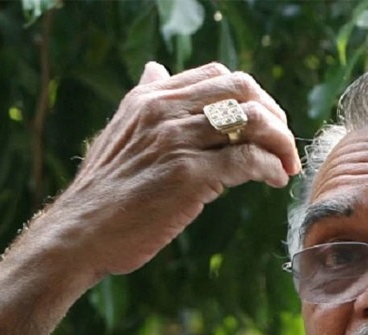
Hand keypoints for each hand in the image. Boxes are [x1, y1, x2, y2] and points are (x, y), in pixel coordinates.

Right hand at [42, 61, 301, 279]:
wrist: (82, 233)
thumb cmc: (105, 192)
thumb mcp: (120, 132)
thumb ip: (145, 102)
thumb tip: (156, 69)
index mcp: (149, 98)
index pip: (217, 76)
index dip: (252, 97)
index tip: (264, 124)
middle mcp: (164, 111)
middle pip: (242, 90)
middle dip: (273, 115)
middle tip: (282, 145)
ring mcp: (177, 141)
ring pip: (252, 122)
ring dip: (280, 143)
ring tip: (285, 165)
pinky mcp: (189, 175)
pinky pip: (248, 160)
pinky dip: (271, 168)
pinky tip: (274, 181)